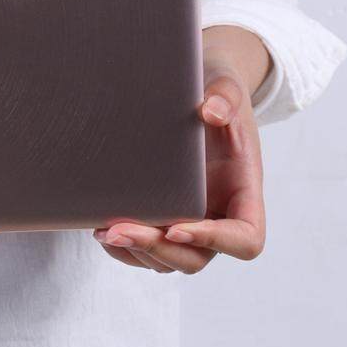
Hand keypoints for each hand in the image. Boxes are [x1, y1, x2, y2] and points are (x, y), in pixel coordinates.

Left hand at [93, 29, 267, 273]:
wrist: (200, 94)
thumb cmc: (217, 93)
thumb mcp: (226, 86)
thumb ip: (226, 96)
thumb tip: (209, 111)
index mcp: (244, 192)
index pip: (245, 239)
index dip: (215, 241)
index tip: (178, 225)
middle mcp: (219, 215)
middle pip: (196, 258)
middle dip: (158, 248)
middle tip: (118, 230)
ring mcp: (192, 221)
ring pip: (169, 260)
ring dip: (137, 252)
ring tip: (105, 231)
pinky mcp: (165, 218)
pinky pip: (148, 252)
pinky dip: (126, 249)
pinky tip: (101, 230)